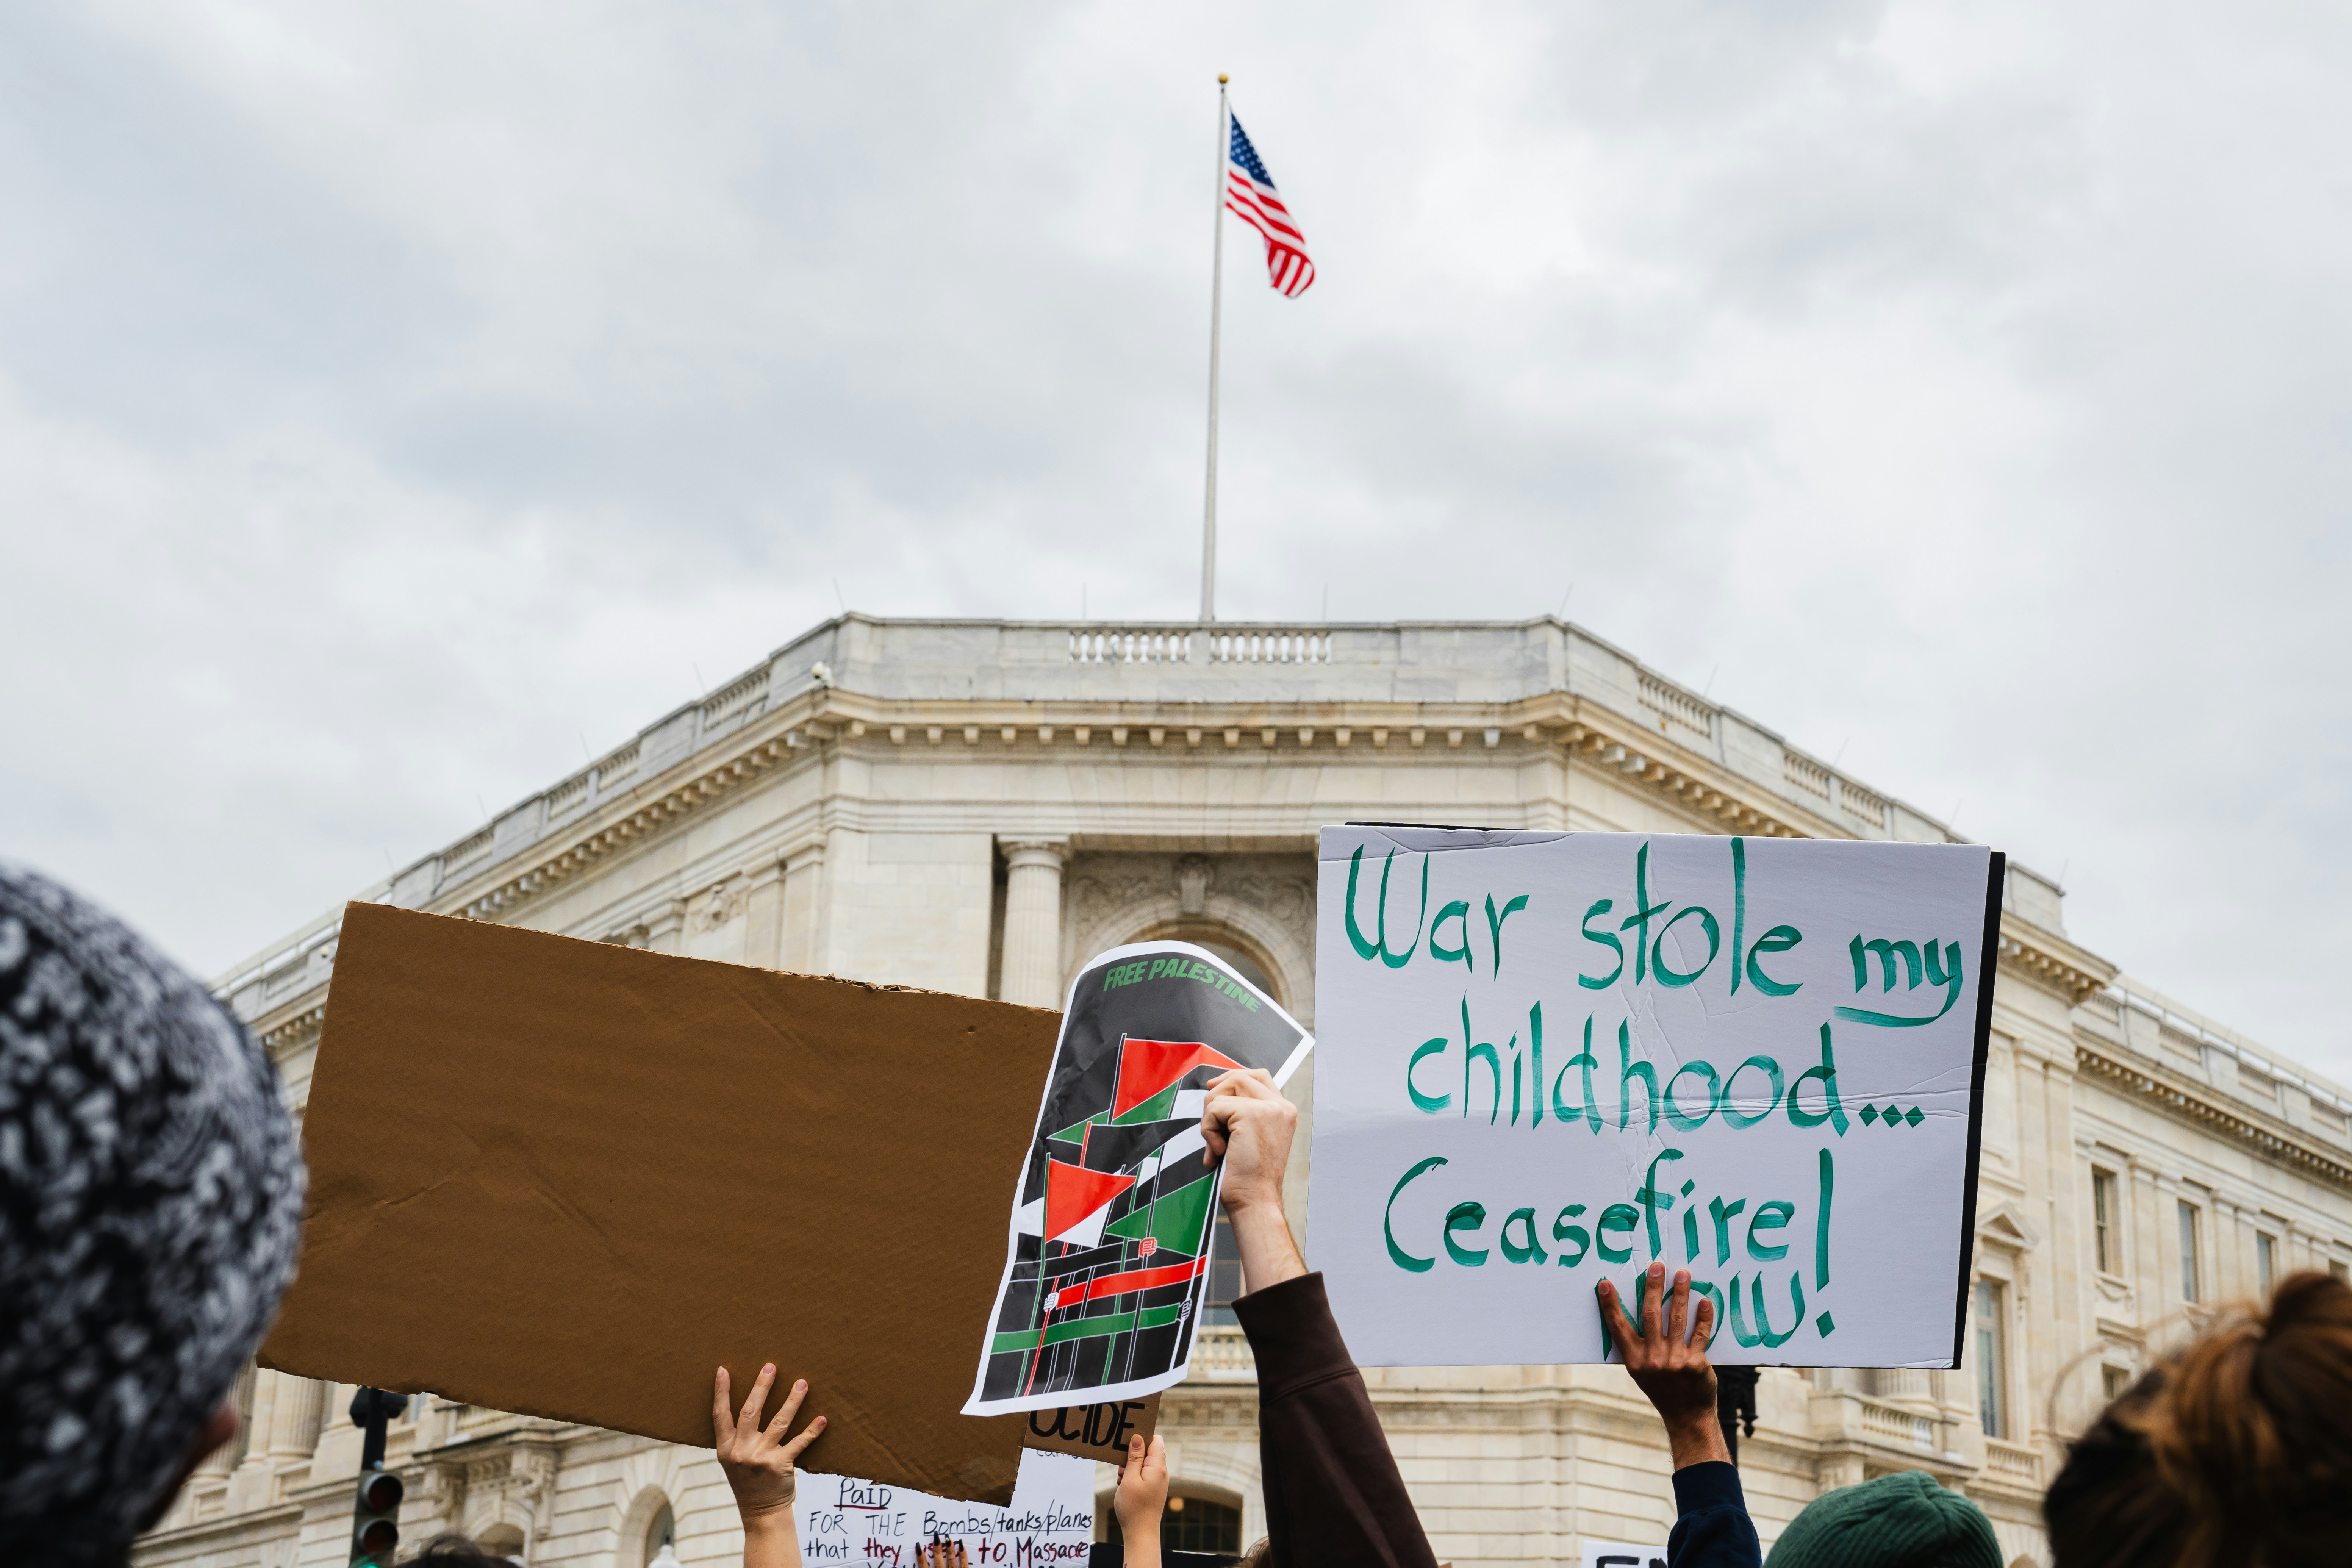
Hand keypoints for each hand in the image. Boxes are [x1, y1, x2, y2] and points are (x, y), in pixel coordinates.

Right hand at [714, 1363, 826, 1522]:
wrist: (761, 1513)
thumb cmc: (748, 1481)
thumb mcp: (732, 1461)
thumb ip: (735, 1437)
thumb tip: (747, 1403)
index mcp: (726, 1448)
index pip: (720, 1415)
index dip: (721, 1392)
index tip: (723, 1369)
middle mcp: (741, 1451)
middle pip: (751, 1412)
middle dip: (761, 1386)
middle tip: (771, 1366)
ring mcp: (761, 1458)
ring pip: (779, 1422)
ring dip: (792, 1401)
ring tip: (802, 1383)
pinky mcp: (781, 1465)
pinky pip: (799, 1443)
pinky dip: (812, 1430)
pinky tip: (822, 1419)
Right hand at [915, 1542, 968, 1567]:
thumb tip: (922, 1559)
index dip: (921, 1558)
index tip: (918, 1546)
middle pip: (938, 1562)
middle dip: (937, 1549)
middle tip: (936, 1536)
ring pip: (951, 1561)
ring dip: (949, 1549)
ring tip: (948, 1538)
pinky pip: (964, 1565)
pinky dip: (963, 1555)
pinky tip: (961, 1546)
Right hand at [1113, 1433, 1168, 1564]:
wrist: (1140, 1533)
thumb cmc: (1133, 1507)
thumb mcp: (1130, 1478)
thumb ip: (1134, 1457)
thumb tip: (1138, 1437)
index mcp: (1158, 1466)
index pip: (1156, 1440)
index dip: (1142, 1437)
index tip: (1127, 1442)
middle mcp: (1161, 1472)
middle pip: (1148, 1451)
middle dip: (1133, 1455)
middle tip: (1123, 1468)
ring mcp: (1158, 1481)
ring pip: (1143, 1463)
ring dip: (1131, 1467)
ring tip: (1123, 1481)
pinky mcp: (1153, 1488)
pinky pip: (1143, 1474)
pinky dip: (1133, 1477)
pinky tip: (1125, 1487)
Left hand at [1200, 1069, 1294, 1215]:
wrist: (1254, 1199)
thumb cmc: (1249, 1176)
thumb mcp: (1251, 1137)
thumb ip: (1243, 1113)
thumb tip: (1214, 1088)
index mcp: (1283, 1111)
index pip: (1258, 1076)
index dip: (1233, 1077)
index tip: (1214, 1087)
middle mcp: (1280, 1106)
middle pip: (1238, 1078)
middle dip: (1216, 1097)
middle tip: (1210, 1125)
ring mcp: (1268, 1108)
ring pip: (1224, 1091)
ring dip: (1210, 1117)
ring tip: (1217, 1144)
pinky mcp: (1251, 1114)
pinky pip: (1214, 1108)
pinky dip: (1207, 1130)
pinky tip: (1217, 1152)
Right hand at [1600, 1263, 1726, 1469]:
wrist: (1687, 1415)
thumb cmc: (1662, 1389)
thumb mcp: (1641, 1371)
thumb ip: (1638, 1346)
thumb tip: (1639, 1310)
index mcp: (1634, 1360)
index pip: (1618, 1327)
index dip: (1611, 1305)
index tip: (1605, 1284)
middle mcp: (1652, 1359)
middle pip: (1650, 1315)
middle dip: (1652, 1288)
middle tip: (1657, 1267)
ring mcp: (1674, 1361)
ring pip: (1676, 1319)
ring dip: (1680, 1293)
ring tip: (1683, 1275)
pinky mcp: (1695, 1363)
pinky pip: (1700, 1334)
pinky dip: (1703, 1317)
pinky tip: (1704, 1302)